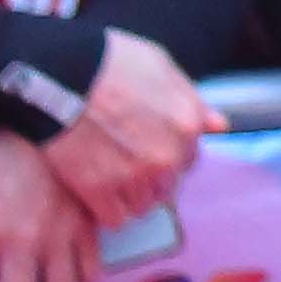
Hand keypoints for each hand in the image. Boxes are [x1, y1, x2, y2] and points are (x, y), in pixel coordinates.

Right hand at [36, 28, 218, 230]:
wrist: (62, 75)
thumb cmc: (110, 62)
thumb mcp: (161, 66)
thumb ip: (191, 100)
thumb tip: (218, 125)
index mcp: (187, 124)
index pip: (190, 158)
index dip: (170, 154)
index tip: (150, 149)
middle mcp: (168, 156)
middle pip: (168, 185)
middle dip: (152, 177)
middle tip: (126, 161)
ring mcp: (135, 177)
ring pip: (144, 205)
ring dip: (131, 195)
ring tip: (110, 176)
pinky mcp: (100, 192)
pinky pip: (115, 218)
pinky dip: (107, 210)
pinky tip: (97, 193)